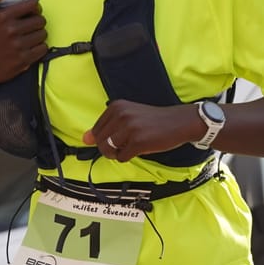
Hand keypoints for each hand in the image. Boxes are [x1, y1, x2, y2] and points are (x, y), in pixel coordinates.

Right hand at [0, 0, 46, 94]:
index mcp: (2, 16)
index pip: (32, 5)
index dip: (35, 6)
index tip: (32, 11)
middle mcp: (11, 30)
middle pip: (40, 20)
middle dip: (38, 20)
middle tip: (32, 24)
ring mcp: (18, 46)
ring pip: (42, 34)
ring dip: (39, 34)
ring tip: (31, 35)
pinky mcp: (23, 60)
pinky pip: (42, 48)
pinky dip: (40, 47)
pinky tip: (32, 46)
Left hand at [84, 101, 201, 162]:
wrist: (179, 122)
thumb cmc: (153, 121)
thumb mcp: (128, 117)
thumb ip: (106, 127)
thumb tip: (84, 139)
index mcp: (116, 107)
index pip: (96, 130)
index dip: (105, 139)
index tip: (121, 137)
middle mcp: (121, 115)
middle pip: (100, 141)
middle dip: (109, 149)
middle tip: (126, 145)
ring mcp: (129, 128)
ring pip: (108, 150)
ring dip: (118, 153)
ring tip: (131, 147)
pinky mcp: (138, 142)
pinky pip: (122, 157)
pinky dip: (128, 157)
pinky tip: (139, 149)